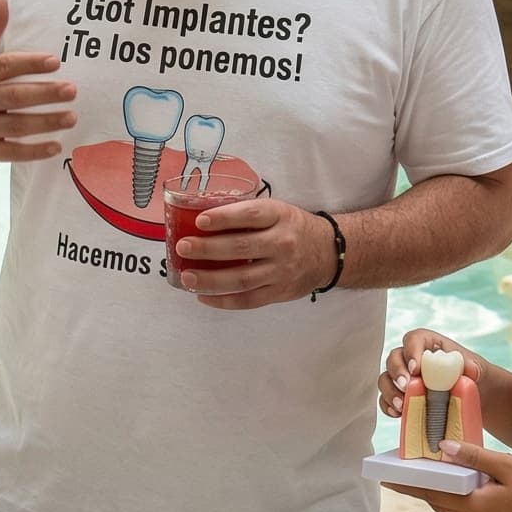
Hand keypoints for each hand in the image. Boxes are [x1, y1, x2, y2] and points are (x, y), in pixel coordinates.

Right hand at [0, 0, 77, 166]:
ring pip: (16, 126)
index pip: (3, 67)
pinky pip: (11, 152)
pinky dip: (34, 152)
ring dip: (46, 123)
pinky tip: (57, 147)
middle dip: (44, 93)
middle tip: (72, 90)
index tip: (55, 61)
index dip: (29, 63)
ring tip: (72, 117)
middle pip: (13, 97)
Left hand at [174, 197, 336, 309]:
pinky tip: (203, 296)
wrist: (328, 253)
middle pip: (241, 248)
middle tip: (183, 247)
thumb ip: (248, 215)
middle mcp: (282, 243)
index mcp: (280, 216)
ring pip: (242, 279)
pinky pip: (248, 300)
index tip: (200, 221)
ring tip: (187, 276)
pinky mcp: (280, 292)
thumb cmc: (293, 228)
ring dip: (210, 279)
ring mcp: (282, 271)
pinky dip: (223, 300)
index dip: (224, 218)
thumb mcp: (278, 211)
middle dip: (208, 249)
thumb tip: (203, 220)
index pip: (250, 215)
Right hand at [379, 330, 483, 417]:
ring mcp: (403, 378)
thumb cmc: (471, 376)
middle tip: (406, 387)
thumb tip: (470, 369)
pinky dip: (388, 406)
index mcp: (428, 344)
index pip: (413, 340)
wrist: (472, 396)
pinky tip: (398, 414)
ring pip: (385, 379)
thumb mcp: (476, 368)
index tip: (416, 369)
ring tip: (402, 405)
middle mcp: (410, 358)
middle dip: (397, 373)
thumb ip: (472, 365)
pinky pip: (385, 400)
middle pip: (394, 358)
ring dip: (389, 391)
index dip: (411, 352)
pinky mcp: (399, 396)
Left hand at [384, 440, 511, 511]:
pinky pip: (468, 508)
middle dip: (418, 489)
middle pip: (439, 503)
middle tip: (398, 473)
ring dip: (437, 492)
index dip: (408, 486)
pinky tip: (457, 480)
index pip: (432, 494)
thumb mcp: (510, 465)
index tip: (385, 479)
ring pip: (453, 506)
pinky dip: (455, 494)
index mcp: (477, 507)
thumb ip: (476, 457)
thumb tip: (443, 446)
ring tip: (422, 474)